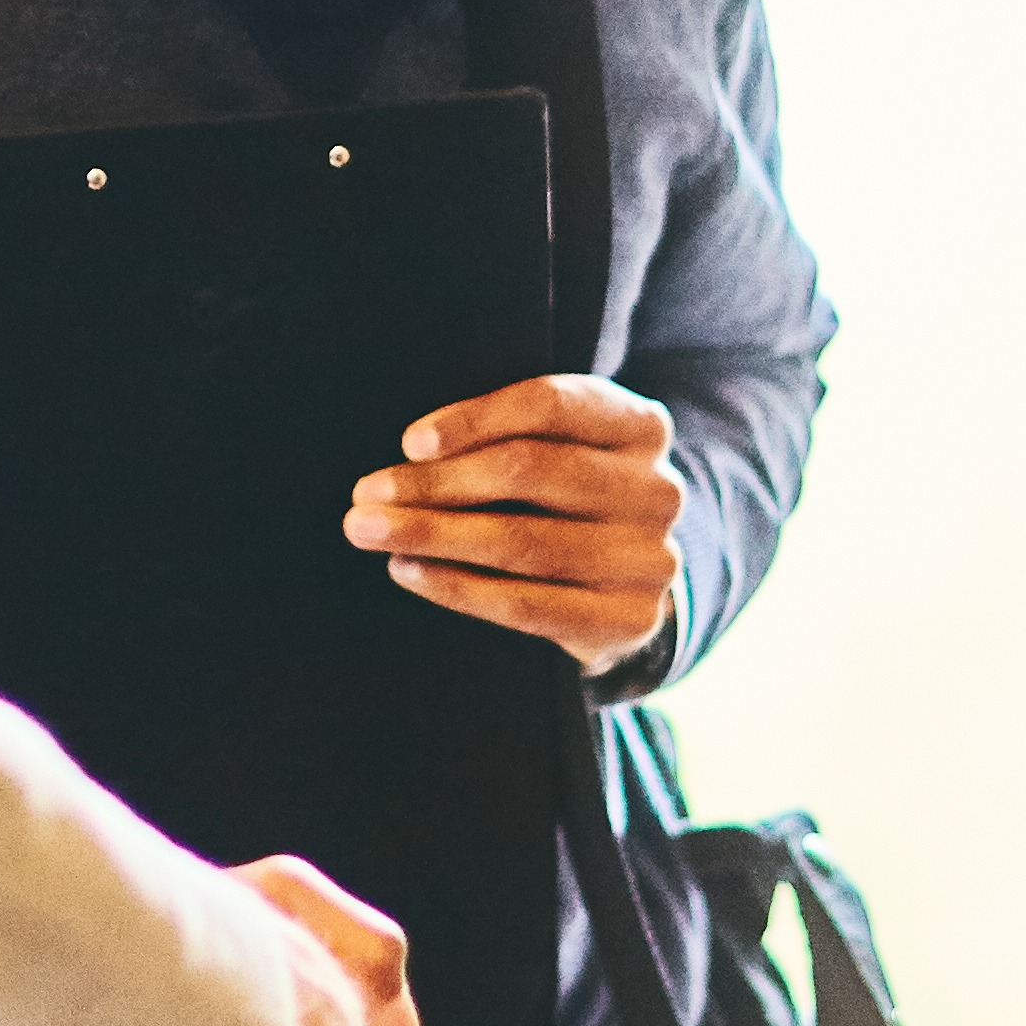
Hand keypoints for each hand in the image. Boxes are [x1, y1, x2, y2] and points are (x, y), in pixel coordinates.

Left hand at [343, 374, 684, 675]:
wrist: (629, 582)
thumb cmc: (569, 499)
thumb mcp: (559, 447)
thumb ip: (509, 436)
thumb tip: (410, 451)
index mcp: (641, 425)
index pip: (551, 405)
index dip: (475, 420)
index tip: (410, 442)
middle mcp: (658, 488)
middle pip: (531, 472)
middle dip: (437, 483)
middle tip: (367, 493)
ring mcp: (651, 558)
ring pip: (523, 541)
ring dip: (432, 535)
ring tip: (368, 531)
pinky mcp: (631, 620)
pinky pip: (527, 605)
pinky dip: (457, 587)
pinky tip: (408, 571)